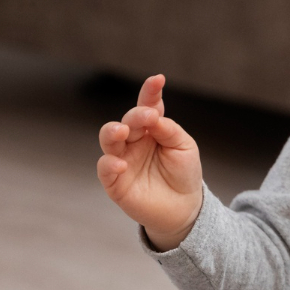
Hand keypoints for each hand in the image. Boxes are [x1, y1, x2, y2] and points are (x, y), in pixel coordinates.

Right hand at [97, 75, 202, 249]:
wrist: (183, 209)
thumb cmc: (183, 174)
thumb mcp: (185, 148)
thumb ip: (170, 130)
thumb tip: (154, 116)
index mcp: (151, 129)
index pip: (148, 106)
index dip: (150, 92)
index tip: (158, 80)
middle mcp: (134, 140)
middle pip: (127, 120)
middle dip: (136, 116)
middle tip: (148, 116)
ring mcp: (122, 159)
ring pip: (109, 139)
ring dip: (112, 132)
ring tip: (122, 131)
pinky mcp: (115, 182)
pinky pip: (105, 169)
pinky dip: (109, 164)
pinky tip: (121, 164)